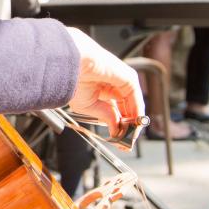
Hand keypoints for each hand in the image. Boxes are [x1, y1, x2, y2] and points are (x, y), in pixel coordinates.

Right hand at [66, 27, 144, 143]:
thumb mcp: (89, 106)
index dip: (119, 126)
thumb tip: (116, 129)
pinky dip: (136, 114)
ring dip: (133, 123)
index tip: (120, 141)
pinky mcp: (129, 78)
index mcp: (101, 90)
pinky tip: (132, 126)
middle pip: (127, 109)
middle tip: (126, 143)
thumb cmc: (73, 80)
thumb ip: (106, 116)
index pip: (116, 110)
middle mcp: (113, 86)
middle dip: (128, 127)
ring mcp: (122, 81)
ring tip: (128, 138)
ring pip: (133, 106)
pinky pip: (136, 99)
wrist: (72, 64)